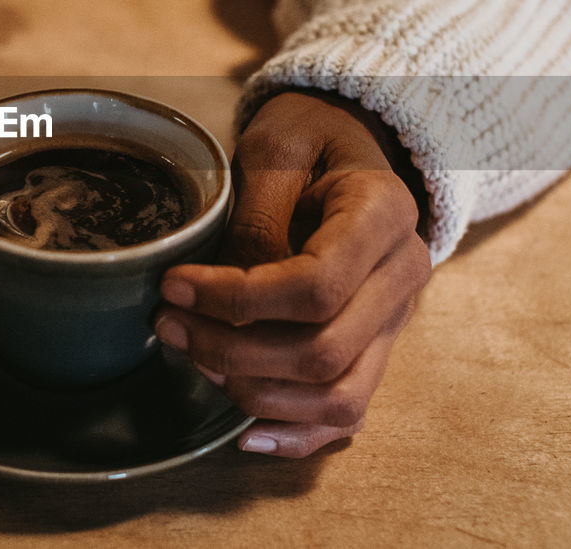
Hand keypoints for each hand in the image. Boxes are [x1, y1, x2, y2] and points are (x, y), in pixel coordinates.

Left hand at [155, 91, 430, 456]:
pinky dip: (297, 433)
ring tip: (194, 358)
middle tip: (167, 324)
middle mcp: (404, 275)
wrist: (349, 143)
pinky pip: (349, 412)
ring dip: (256, 391)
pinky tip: (244, 432)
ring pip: (339, 395)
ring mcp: (395, 319)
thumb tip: (231, 290)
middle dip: (232, 349)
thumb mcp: (277, 147)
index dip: (236, 298)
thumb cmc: (309, 138)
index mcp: (385, 214)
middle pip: (324, 350)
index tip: (174, 286)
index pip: (315, 285)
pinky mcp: (376, 347)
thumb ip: (258, 215)